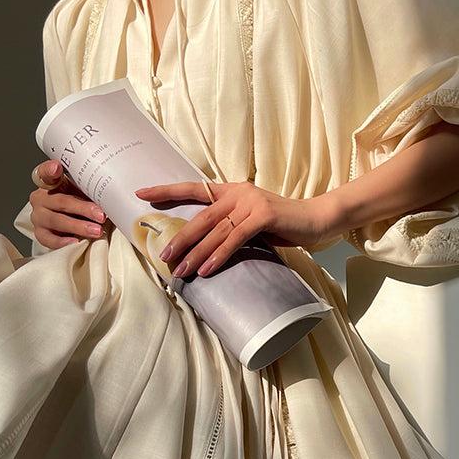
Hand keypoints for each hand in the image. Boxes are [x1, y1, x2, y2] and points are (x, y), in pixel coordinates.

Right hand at [29, 160, 107, 249]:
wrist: (67, 222)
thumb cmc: (77, 202)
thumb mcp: (82, 191)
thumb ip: (89, 188)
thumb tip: (112, 192)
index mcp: (50, 183)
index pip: (45, 173)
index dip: (50, 170)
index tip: (57, 167)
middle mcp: (40, 198)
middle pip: (61, 201)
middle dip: (83, 209)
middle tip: (101, 215)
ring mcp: (38, 217)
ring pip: (56, 221)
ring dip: (78, 227)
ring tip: (96, 231)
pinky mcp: (40, 234)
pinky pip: (49, 239)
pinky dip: (64, 242)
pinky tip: (77, 242)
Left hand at [132, 180, 339, 277]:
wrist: (317, 219)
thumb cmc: (284, 223)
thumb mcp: (252, 220)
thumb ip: (230, 225)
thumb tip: (204, 246)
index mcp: (232, 190)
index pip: (194, 188)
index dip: (166, 191)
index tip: (141, 193)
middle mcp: (238, 192)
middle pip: (200, 217)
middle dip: (180, 238)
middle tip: (164, 256)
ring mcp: (250, 203)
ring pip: (215, 231)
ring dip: (196, 253)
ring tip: (182, 270)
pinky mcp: (263, 216)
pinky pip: (235, 239)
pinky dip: (219, 256)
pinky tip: (207, 269)